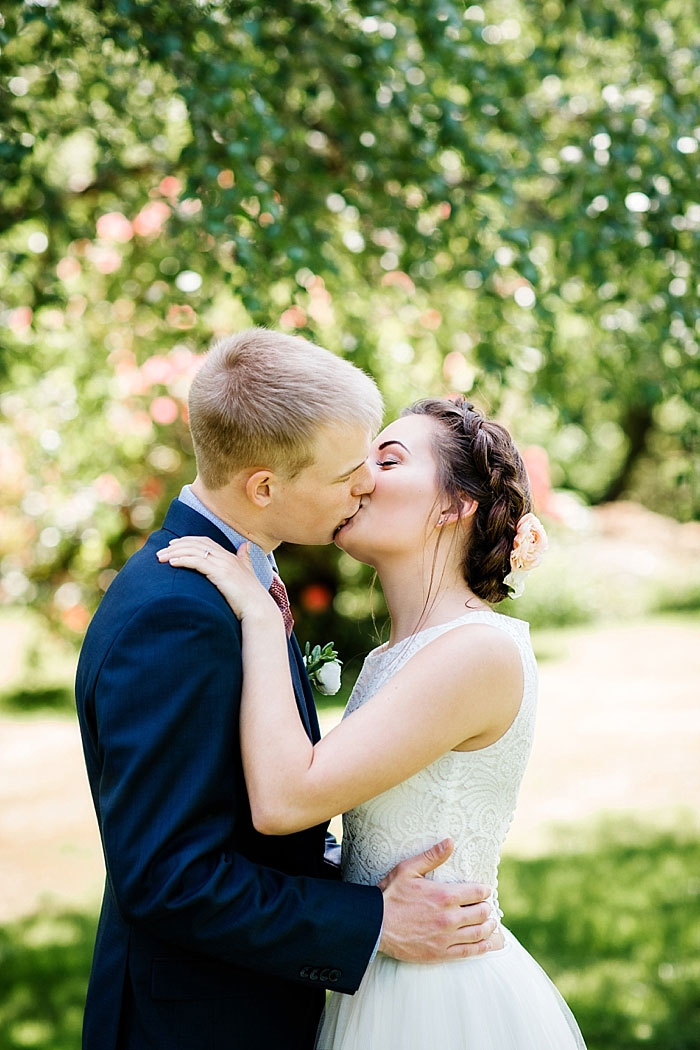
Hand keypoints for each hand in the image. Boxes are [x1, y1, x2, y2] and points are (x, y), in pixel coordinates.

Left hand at [157, 538, 276, 622]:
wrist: (258, 608)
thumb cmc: (251, 597)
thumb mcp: (247, 573)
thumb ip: (245, 559)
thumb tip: (246, 545)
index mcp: (231, 557)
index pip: (205, 542)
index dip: (188, 541)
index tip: (174, 544)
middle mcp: (226, 557)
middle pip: (197, 544)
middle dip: (177, 546)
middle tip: (161, 551)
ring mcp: (223, 564)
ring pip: (194, 552)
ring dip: (175, 553)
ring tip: (160, 558)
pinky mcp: (220, 573)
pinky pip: (197, 562)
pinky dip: (183, 560)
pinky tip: (171, 563)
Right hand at [378, 838, 500, 962]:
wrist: (375, 926)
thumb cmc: (390, 895)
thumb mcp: (408, 870)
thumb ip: (431, 857)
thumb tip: (450, 842)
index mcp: (444, 895)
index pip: (477, 892)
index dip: (484, 890)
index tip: (484, 890)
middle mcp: (449, 917)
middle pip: (481, 913)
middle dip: (486, 907)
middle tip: (485, 906)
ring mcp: (446, 937)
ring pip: (479, 933)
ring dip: (488, 926)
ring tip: (489, 923)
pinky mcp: (441, 953)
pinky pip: (470, 952)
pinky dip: (482, 947)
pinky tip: (487, 943)